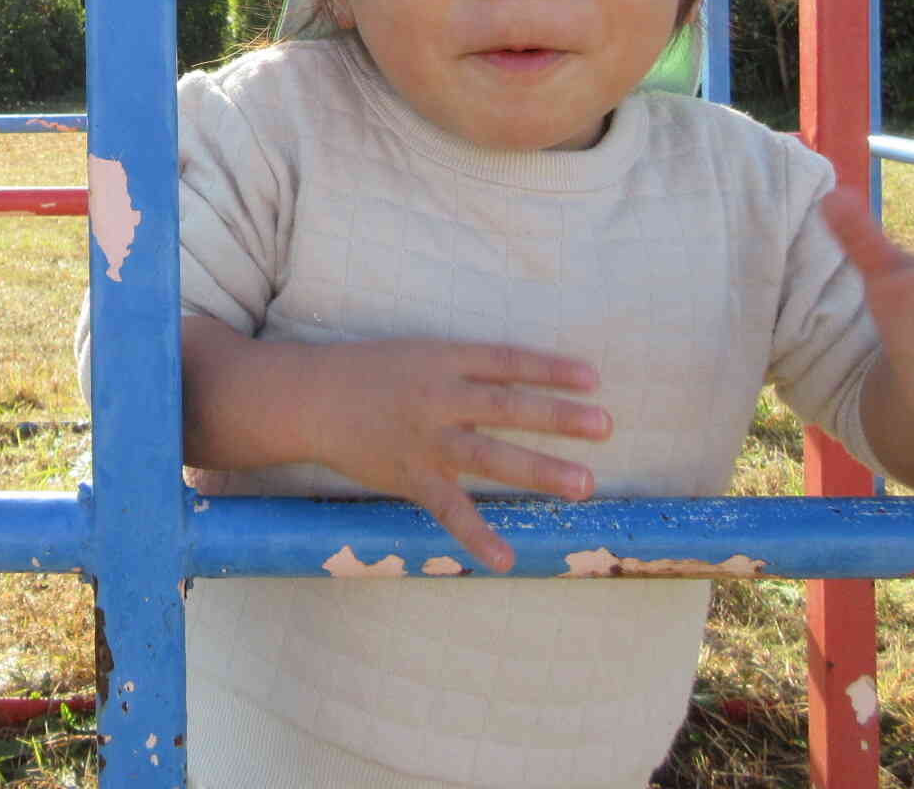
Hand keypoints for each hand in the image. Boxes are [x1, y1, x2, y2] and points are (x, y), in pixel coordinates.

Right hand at [305, 338, 609, 572]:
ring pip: (490, 456)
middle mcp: (438, 398)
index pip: (505, 361)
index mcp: (442, 361)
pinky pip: (450, 510)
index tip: (593, 377)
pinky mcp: (411, 477)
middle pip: (507, 406)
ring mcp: (426, 440)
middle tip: (604, 425)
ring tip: (584, 484)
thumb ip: (465, 368)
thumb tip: (520, 383)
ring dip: (540, 471)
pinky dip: (478, 536)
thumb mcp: (417, 353)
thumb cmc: (368, 373)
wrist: (309, 398)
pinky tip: (507, 559)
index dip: (550, 369)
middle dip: (558, 417)